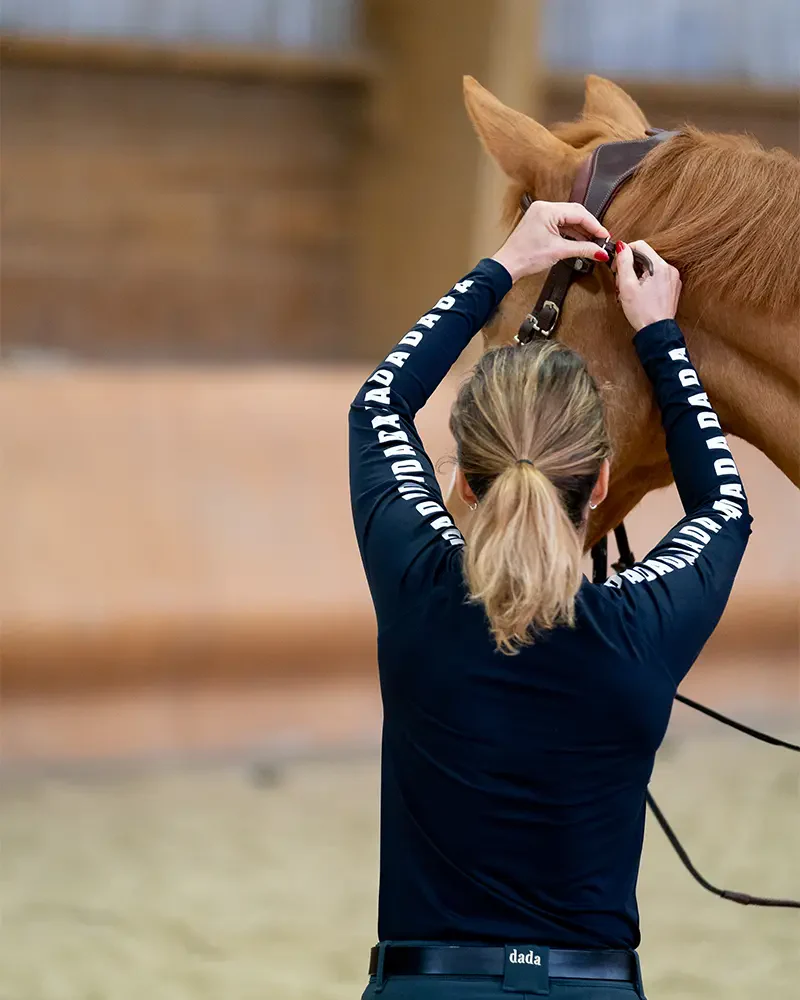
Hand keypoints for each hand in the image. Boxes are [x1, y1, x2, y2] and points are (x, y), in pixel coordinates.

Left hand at [491, 200, 609, 281]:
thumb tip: (599, 251)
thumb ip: (583, 249)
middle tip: (600, 239)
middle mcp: (544, 208)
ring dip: (580, 230)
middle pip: (575, 213)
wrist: (508, 265)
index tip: (604, 236)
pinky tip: (579, 241)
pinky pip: (560, 223)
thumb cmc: (525, 257)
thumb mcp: (559, 251)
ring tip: (592, 243)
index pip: (578, 214)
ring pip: (568, 219)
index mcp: (547, 210)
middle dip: (589, 227)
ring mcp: (541, 214)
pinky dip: (571, 232)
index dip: (594, 225)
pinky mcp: (540, 222)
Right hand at [614, 240, 681, 331]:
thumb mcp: (627, 286)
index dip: (624, 253)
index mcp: (660, 266)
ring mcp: (672, 279)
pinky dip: (645, 281)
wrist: (656, 332)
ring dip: (636, 275)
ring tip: (629, 290)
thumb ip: (624, 263)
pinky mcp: (672, 287)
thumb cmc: (643, 313)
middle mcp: (669, 269)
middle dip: (629, 267)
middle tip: (620, 283)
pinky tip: (639, 293)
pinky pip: (656, 276)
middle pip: (644, 257)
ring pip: (649, 267)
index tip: (617, 266)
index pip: (640, 245)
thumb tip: (621, 247)